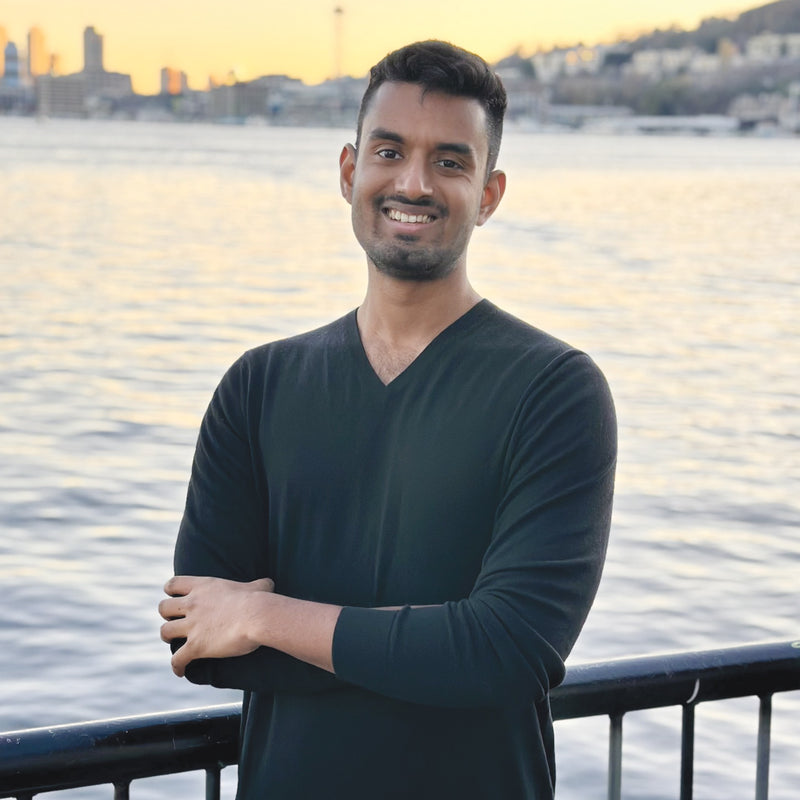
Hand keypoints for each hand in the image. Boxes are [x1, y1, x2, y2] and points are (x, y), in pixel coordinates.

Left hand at [159, 575, 274, 676]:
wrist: (258, 616)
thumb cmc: (260, 600)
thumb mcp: (258, 586)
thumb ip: (258, 584)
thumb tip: (269, 584)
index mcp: (203, 587)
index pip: (173, 584)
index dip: (171, 592)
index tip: (176, 597)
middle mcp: (193, 604)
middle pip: (163, 608)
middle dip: (167, 616)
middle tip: (176, 622)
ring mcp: (192, 625)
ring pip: (165, 632)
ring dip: (168, 638)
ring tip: (175, 644)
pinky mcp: (195, 645)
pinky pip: (177, 659)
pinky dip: (177, 667)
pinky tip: (181, 671)